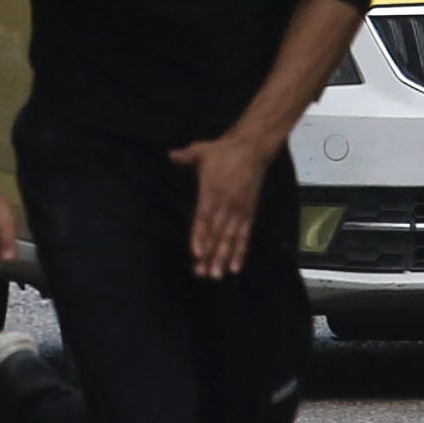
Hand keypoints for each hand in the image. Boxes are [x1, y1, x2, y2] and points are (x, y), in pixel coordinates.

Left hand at [168, 129, 272, 279]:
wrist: (253, 148)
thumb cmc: (224, 151)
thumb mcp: (202, 150)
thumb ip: (185, 156)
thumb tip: (170, 155)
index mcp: (212, 191)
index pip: (204, 217)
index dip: (200, 235)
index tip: (195, 252)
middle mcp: (226, 204)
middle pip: (216, 233)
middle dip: (209, 254)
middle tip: (202, 272)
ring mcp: (239, 210)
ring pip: (230, 238)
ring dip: (223, 257)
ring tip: (216, 274)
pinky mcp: (249, 213)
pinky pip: (245, 235)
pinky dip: (240, 251)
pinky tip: (235, 267)